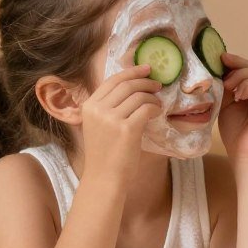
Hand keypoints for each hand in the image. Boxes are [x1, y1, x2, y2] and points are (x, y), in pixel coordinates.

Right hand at [80, 64, 162, 179]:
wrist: (104, 178)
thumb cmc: (105, 153)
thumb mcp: (99, 125)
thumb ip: (109, 107)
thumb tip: (133, 87)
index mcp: (89, 106)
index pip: (112, 80)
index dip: (131, 72)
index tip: (146, 69)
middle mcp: (98, 109)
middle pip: (127, 85)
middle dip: (145, 81)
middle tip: (158, 85)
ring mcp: (111, 119)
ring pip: (139, 96)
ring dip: (152, 97)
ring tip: (158, 104)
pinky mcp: (127, 129)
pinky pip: (146, 109)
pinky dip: (155, 108)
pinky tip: (157, 112)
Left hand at [218, 53, 247, 159]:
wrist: (244, 154)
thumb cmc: (235, 133)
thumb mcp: (226, 104)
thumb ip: (226, 86)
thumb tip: (219, 65)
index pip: (247, 69)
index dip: (234, 62)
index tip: (218, 58)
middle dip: (235, 64)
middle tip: (220, 64)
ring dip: (239, 76)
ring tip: (227, 86)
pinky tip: (238, 95)